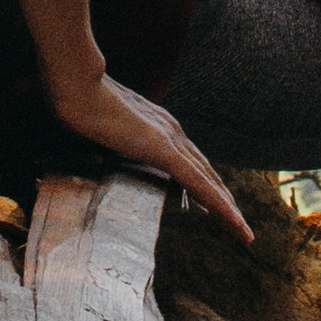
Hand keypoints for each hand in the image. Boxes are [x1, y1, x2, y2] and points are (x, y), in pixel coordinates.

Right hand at [49, 70, 254, 248]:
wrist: (76, 86)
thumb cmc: (79, 104)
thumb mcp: (99, 127)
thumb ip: (108, 139)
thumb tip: (97, 150)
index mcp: (159, 127)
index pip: (191, 162)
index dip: (206, 184)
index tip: (215, 205)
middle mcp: (172, 132)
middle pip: (207, 174)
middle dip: (224, 202)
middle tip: (239, 228)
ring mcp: (170, 140)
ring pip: (209, 183)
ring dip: (228, 211)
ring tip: (244, 234)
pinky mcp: (164, 150)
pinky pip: (198, 183)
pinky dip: (219, 205)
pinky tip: (232, 221)